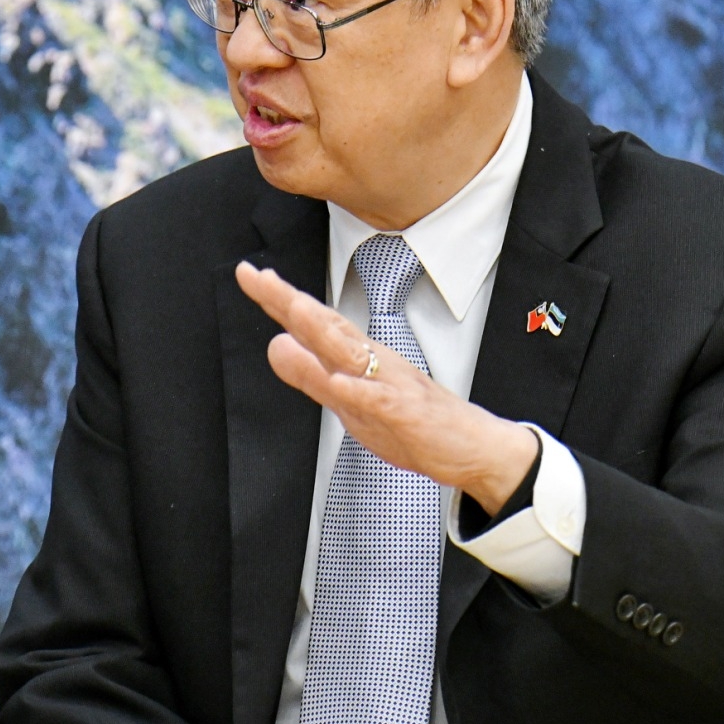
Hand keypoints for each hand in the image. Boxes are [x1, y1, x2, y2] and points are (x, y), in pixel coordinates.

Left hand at [235, 262, 538, 513]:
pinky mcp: (408, 414)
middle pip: (327, 326)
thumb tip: (275, 345)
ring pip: (352, 354)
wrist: (473, 449)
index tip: (249, 274)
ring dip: (321, 330)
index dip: (280, 300)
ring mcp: (391, 386)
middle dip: (291, 301)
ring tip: (291, 307)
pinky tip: (337, 383)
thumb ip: (312, 375)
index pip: (313, 325)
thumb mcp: (349, 405)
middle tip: (258, 276)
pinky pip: (380, 401)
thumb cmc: (414, 426)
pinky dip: (358, 391)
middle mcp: (373, 363)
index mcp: (358, 360)